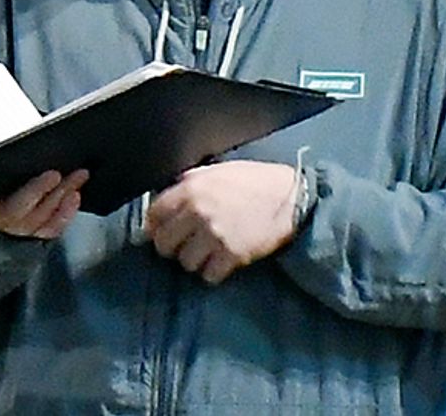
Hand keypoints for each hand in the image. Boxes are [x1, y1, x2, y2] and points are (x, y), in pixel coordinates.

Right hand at [0, 167, 86, 239]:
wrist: (4, 217)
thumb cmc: (0, 190)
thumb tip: (1, 142)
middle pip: (17, 209)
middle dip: (37, 190)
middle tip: (54, 175)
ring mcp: (20, 229)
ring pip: (41, 216)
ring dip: (60, 195)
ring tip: (75, 177)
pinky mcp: (38, 234)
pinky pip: (54, 227)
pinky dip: (67, 211)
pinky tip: (74, 195)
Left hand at [146, 159, 303, 281]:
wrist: (291, 197)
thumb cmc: (254, 181)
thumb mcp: (214, 171)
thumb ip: (188, 183)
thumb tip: (168, 197)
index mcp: (189, 188)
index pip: (153, 215)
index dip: (155, 226)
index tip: (161, 232)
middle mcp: (197, 212)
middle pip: (164, 243)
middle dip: (171, 247)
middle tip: (182, 246)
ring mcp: (215, 235)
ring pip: (185, 262)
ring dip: (193, 261)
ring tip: (204, 255)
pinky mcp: (234, 255)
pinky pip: (209, 275)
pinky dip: (212, 273)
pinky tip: (219, 264)